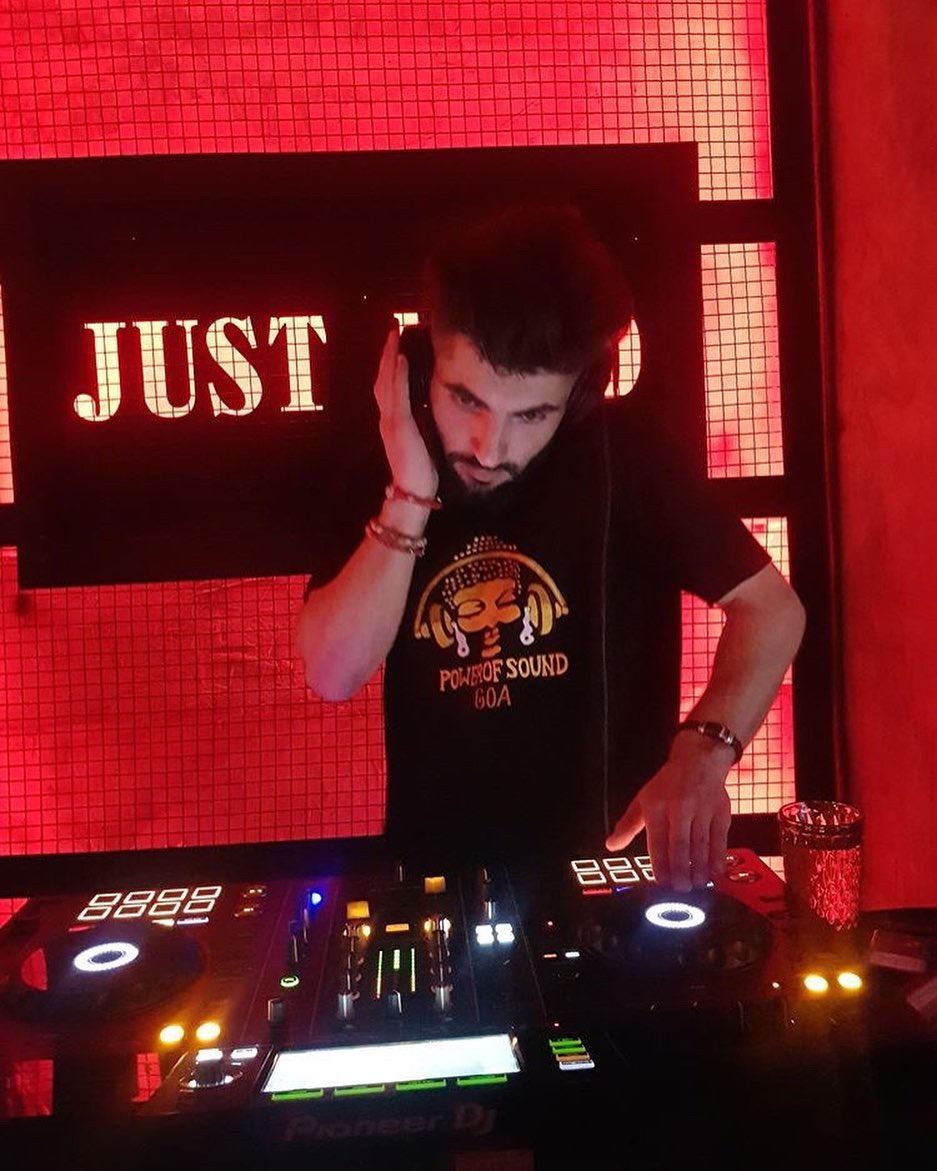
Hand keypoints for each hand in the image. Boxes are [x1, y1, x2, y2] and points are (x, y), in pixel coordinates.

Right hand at [374, 326, 437, 499]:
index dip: (389, 365)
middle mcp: (387, 418)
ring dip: (390, 356)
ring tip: (395, 334)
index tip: (395, 344)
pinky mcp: (399, 426)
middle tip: (392, 329)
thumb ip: (420, 423)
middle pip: (383, 378)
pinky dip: (397, 374)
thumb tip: (430, 405)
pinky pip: (397, 394)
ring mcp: (390, 421)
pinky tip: (401, 357)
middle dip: (387, 353)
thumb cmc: (421, 470)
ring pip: (387, 381)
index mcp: (392, 422)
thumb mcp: (421, 440)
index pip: (388, 387)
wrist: (413, 492)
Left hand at [604, 736, 732, 891]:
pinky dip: (718, 856)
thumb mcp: (643, 800)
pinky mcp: (721, 812)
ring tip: (697, 885)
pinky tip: (715, 872)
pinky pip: (720, 837)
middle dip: (681, 869)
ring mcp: (702, 810)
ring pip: (701, 843)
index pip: (657, 840)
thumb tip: (611, 845)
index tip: (661, 882)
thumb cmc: (668, 784)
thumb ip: (628, 825)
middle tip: (681, 889)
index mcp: (657, 806)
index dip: (659, 863)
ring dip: (699, 867)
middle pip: (680, 844)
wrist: (698, 760)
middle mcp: (679, 808)